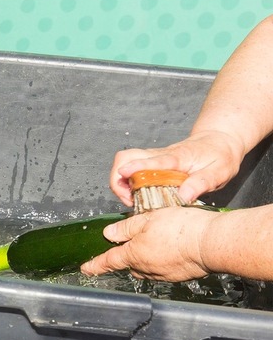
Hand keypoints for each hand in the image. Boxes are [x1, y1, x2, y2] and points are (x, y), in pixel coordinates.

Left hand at [80, 207, 219, 281]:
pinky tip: (173, 249)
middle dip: (127, 257)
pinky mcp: (180, 276)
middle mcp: (146, 268)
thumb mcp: (147, 220)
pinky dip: (163, 261)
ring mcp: (164, 275)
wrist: (212, 243)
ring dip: (146, 259)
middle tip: (133, 244)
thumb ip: (125, 228)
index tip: (86, 268)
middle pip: (129, 264)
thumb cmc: (181, 228)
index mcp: (134, 254)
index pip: (109, 261)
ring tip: (157, 243)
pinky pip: (164, 270)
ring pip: (147, 268)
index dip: (95, 265)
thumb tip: (109, 234)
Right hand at [108, 130, 247, 206]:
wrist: (219, 141)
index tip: (123, 173)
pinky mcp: (150, 161)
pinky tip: (137, 193)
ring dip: (120, 181)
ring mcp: (153, 157)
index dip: (136, 166)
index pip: (153, 160)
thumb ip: (202, 183)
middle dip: (118, 177)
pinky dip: (125, 181)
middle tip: (129, 198)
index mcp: (178, 157)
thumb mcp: (220, 172)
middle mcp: (160, 154)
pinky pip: (129, 167)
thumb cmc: (220, 156)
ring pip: (124, 161)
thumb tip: (183, 196)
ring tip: (132, 199)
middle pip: (126, 156)